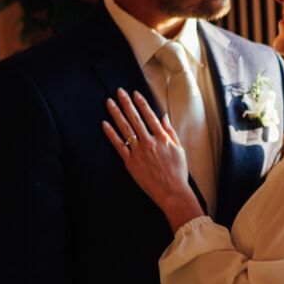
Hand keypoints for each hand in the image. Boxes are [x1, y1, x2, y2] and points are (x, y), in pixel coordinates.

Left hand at [103, 89, 199, 225]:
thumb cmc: (178, 172)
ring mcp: (139, 152)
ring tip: (109, 102)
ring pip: (125, 129)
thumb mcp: (179, 149)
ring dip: (116, 114)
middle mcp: (149, 142)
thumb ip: (170, 132)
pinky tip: (105, 124)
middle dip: (126, 103)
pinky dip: (111, 134)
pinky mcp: (131, 162)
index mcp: (162, 138)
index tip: (134, 93)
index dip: (141, 103)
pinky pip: (119, 145)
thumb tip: (163, 117)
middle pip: (135, 118)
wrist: (172, 192)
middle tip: (119, 91)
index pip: (149, 115)